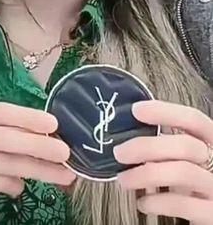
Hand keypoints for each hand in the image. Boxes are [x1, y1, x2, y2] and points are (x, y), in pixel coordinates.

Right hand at [0, 102, 73, 223]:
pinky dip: (16, 185)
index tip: (53, 123)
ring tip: (62, 175)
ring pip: (6, 163)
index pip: (0, 111)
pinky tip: (21, 186)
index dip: (27, 116)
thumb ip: (11, 131)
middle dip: (38, 144)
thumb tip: (51, 134)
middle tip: (64, 152)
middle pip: (4, 137)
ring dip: (38, 169)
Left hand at [115, 100, 212, 222]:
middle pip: (185, 145)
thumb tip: (130, 135)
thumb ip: (170, 146)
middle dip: (147, 147)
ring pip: (182, 173)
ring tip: (124, 179)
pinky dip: (156, 202)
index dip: (166, 112)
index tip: (136, 110)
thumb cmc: (196, 185)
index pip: (194, 120)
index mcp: (211, 143)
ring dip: (145, 174)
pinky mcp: (212, 214)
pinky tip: (143, 203)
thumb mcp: (188, 160)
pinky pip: (182, 205)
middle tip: (120, 153)